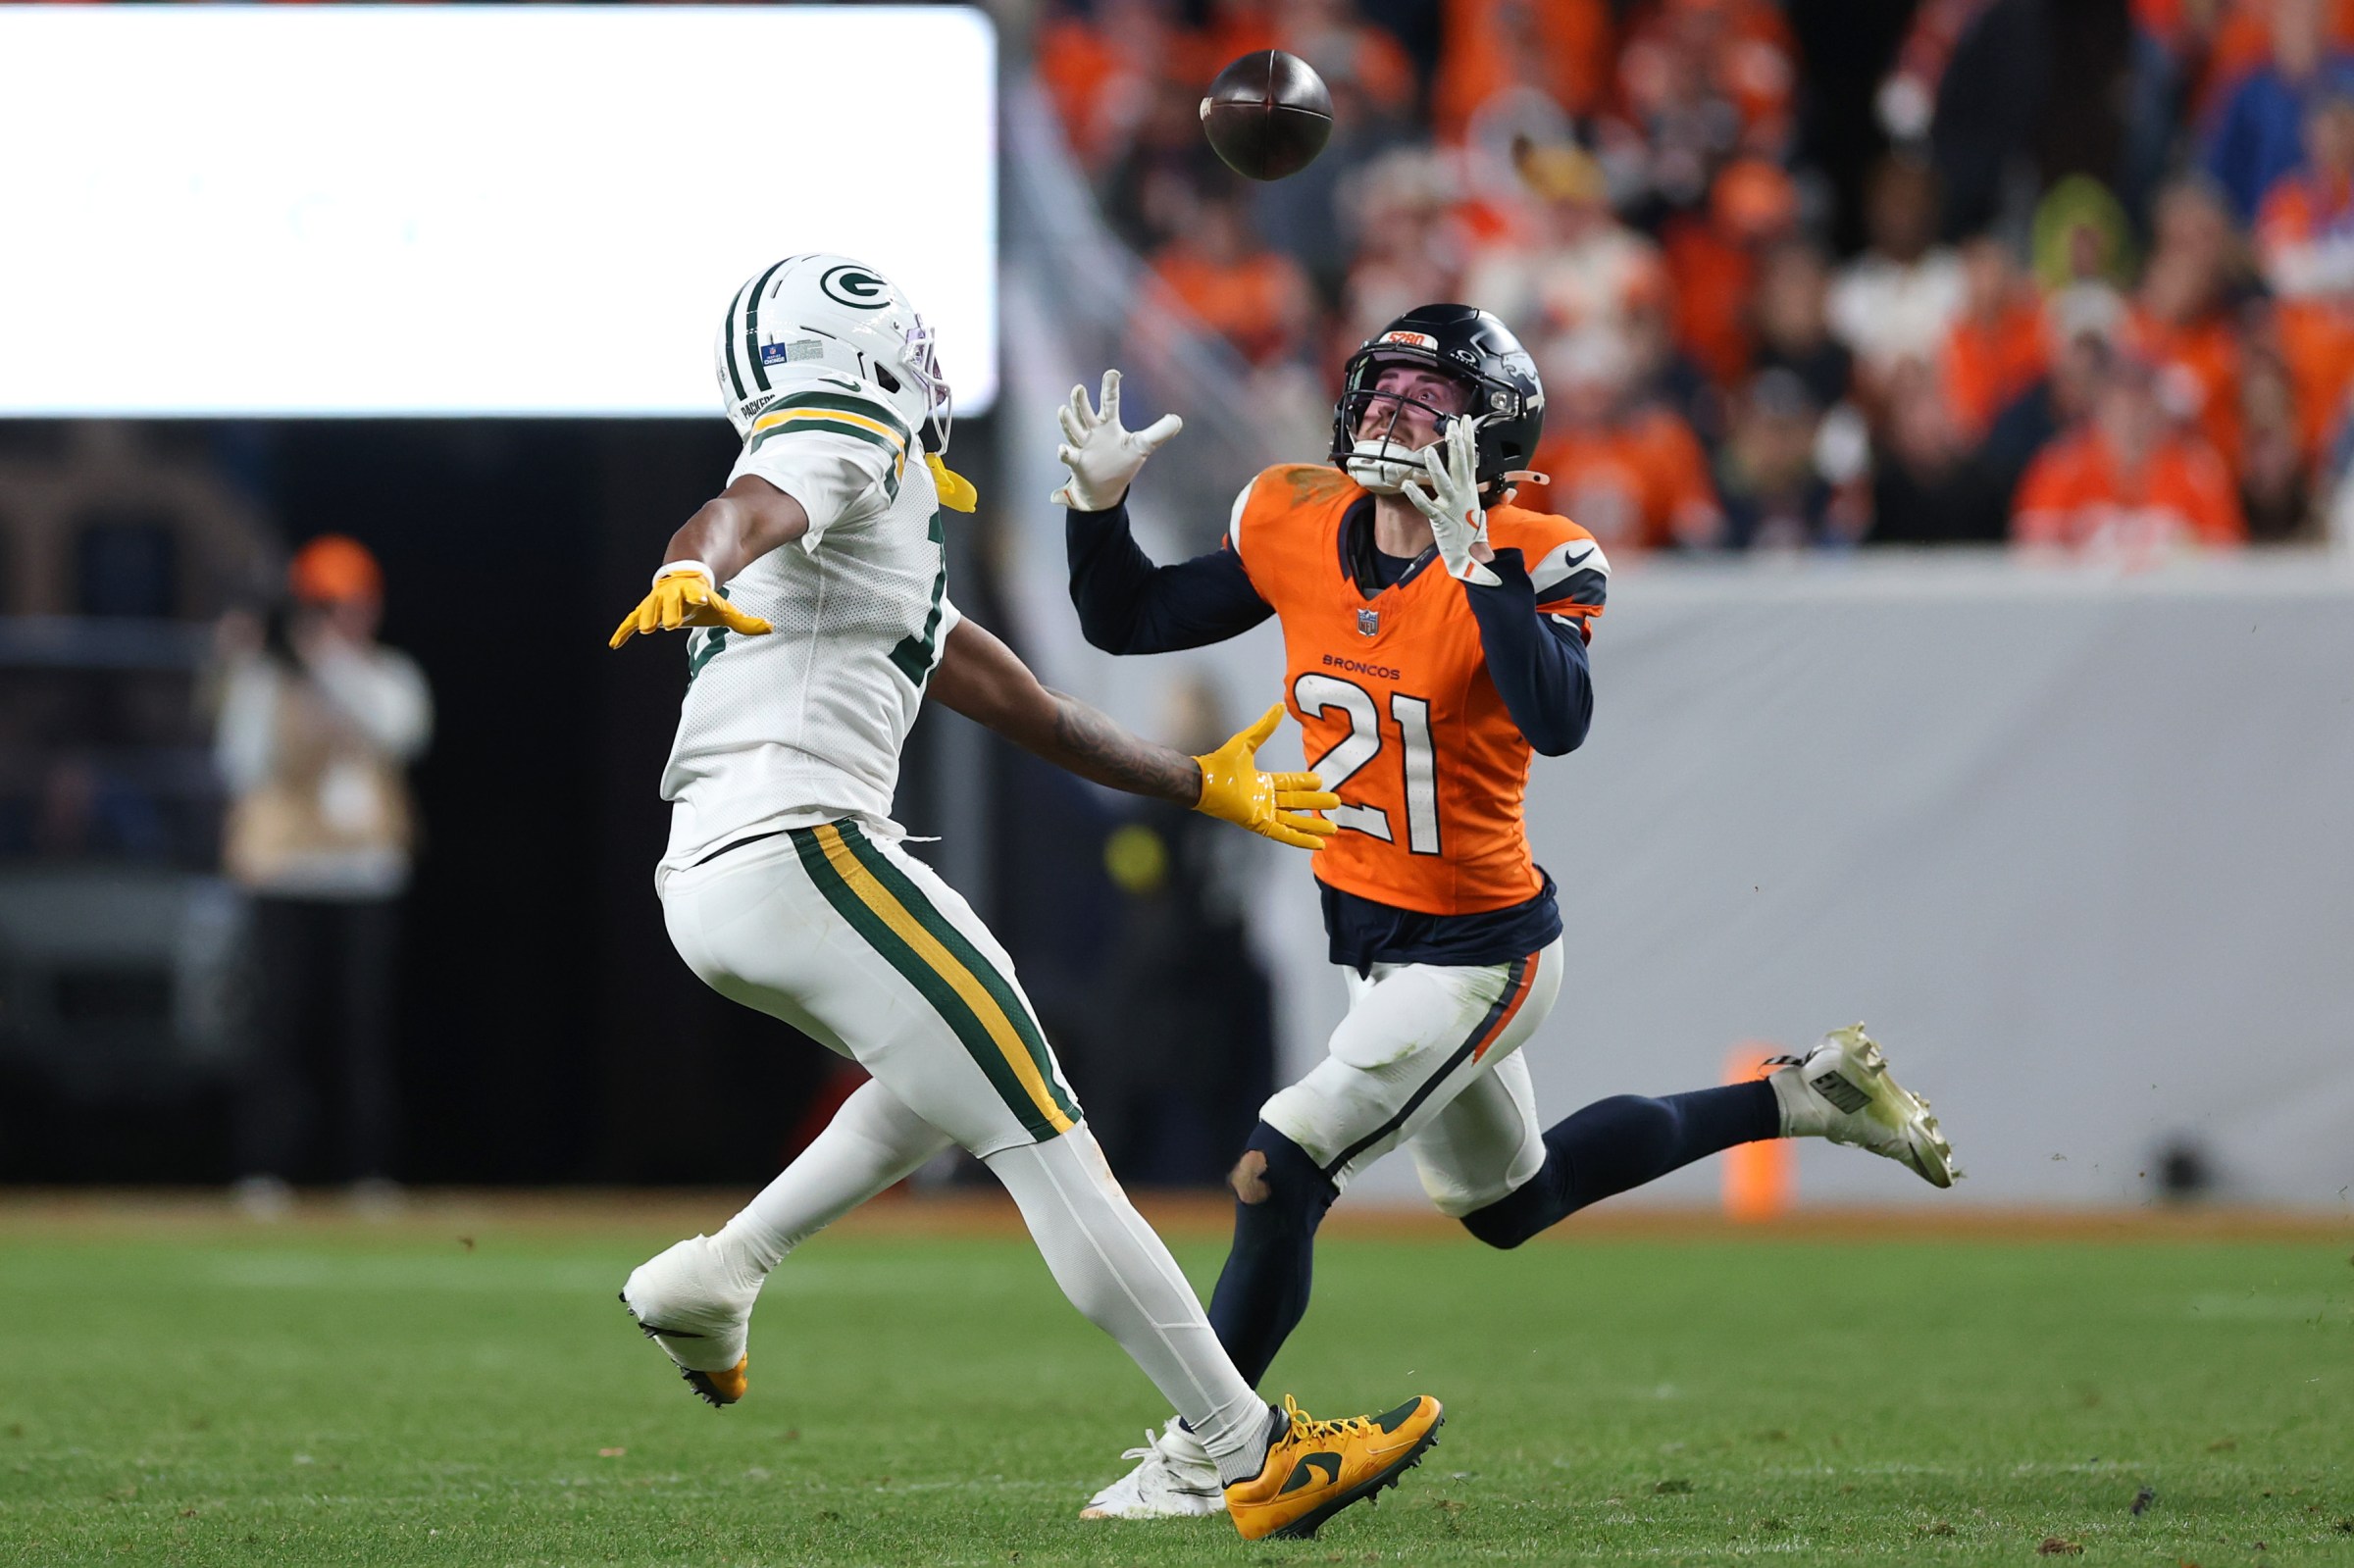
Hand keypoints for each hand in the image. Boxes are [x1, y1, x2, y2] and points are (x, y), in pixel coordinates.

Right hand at [609, 561, 771, 648]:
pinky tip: (614, 644)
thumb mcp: (724, 609)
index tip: (701, 599)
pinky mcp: (644, 610)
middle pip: (671, 603)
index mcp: (694, 593)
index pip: (697, 595)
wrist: (682, 579)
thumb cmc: (704, 599)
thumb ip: (744, 621)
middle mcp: (673, 596)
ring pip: (650, 609)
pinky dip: (623, 631)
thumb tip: (770, 628)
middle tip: (669, 623)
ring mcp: (657, 601)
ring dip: (647, 618)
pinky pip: (631, 621)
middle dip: (670, 611)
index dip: (698, 597)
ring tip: (644, 630)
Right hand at [1049, 369, 1182, 509]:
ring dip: (1068, 421)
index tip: (1112, 372)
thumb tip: (1178, 420)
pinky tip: (1062, 449)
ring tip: (1063, 410)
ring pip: (1074, 430)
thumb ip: (1159, 433)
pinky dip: (1065, 453)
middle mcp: (1093, 432)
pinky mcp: (1078, 463)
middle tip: (1079, 388)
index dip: (1110, 388)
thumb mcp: (1142, 446)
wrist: (1104, 490)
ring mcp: (1083, 447)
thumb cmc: (1121, 463)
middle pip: (1086, 413)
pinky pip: (1069, 456)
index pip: (1109, 403)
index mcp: (1109, 425)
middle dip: (1081, 402)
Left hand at [1190, 702, 1340, 850]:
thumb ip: (1264, 727)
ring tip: (1334, 827)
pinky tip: (1319, 843)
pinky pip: (1286, 834)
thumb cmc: (1220, 763)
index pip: (1290, 784)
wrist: (1205, 780)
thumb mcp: (1247, 742)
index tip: (1321, 781)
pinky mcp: (1261, 824)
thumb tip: (1279, 706)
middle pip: (1297, 803)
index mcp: (1262, 782)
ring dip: (1314, 825)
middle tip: (1336, 803)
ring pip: (1295, 821)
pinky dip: (1302, 839)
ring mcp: (1264, 813)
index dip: (1305, 783)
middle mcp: (1265, 799)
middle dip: (1316, 804)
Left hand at [1401, 416, 1500, 586]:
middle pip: (1460, 465)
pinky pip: (1427, 507)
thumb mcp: (1482, 514)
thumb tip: (1511, 493)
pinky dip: (1418, 497)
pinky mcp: (1440, 521)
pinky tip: (1407, 485)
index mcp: (1469, 490)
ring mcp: (1451, 507)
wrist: (1471, 560)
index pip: (1470, 459)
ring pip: (1443, 483)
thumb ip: (1495, 501)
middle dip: (1457, 444)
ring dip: (1436, 468)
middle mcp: (1462, 495)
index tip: (1465, 423)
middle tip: (1453, 425)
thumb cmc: (1472, 536)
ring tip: (1428, 451)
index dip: (1467, 440)